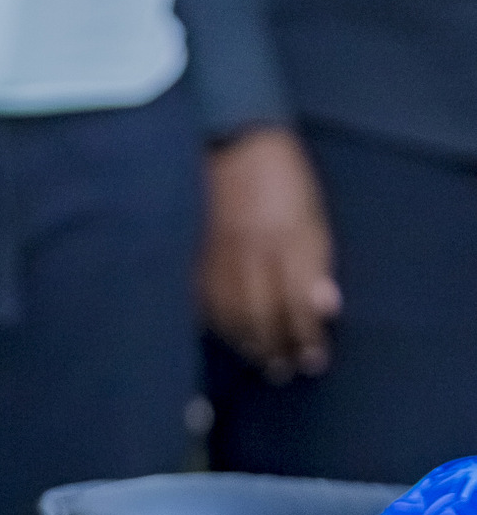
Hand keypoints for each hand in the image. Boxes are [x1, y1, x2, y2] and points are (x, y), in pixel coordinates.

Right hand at [199, 126, 340, 382]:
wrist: (229, 143)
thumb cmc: (282, 177)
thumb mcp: (313, 214)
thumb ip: (317, 262)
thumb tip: (325, 308)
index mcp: (284, 243)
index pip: (295, 305)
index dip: (306, 337)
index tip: (314, 361)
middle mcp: (248, 258)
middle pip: (260, 318)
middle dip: (275, 349)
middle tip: (284, 372)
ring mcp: (214, 261)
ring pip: (228, 317)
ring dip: (246, 345)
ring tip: (259, 362)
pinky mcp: (190, 260)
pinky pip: (201, 304)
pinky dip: (215, 326)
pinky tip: (224, 337)